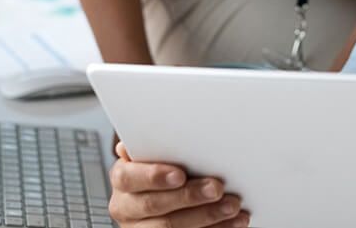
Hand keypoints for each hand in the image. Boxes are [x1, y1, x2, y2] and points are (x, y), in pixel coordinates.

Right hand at [108, 142, 250, 227]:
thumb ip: (154, 145)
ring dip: (207, 216)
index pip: (130, 177)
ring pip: (171, 227)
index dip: (154, 176)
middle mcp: (126, 206)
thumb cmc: (161, 168)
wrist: (162, 199)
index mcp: (123, 178)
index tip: (180, 174)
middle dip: (189, 196)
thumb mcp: (154, 154)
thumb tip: (143, 136)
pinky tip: (233, 222)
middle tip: (217, 188)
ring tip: (232, 206)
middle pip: (154, 204)